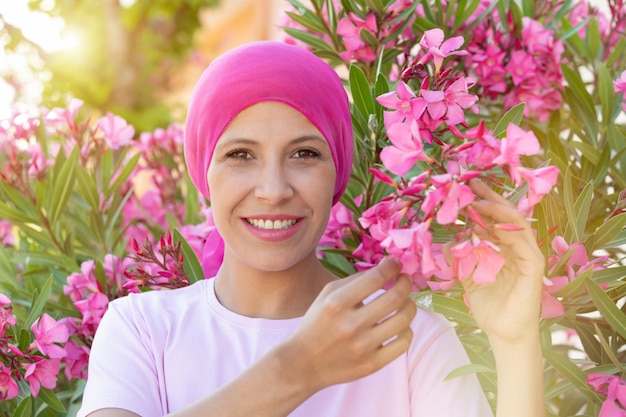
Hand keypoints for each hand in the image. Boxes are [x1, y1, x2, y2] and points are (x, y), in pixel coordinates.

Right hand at [283, 257, 416, 391]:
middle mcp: (350, 325)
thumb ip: (356, 279)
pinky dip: (406, 330)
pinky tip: (399, 325)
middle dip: (405, 283)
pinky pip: (403, 344)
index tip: (396, 264)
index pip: (376, 278)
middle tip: (405, 280)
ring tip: (404, 302)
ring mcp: (362, 347)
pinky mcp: (372, 365)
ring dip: (409, 305)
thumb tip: (387, 266)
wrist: (303, 363)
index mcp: (337, 303)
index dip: (392, 267)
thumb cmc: (317, 323)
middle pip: (395, 298)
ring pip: (404, 320)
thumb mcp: (327, 294)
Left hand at [456, 180, 544, 343]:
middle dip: (490, 197)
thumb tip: (448, 240)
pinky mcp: (535, 267)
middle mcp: (520, 248)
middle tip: (471, 183)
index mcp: (506, 248)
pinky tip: (491, 224)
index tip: (464, 188)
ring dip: (496, 210)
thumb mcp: (468, 276)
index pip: (496, 218)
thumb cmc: (489, 306)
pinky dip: (507, 231)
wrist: (503, 334)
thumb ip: (460, 257)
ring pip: (517, 223)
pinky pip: (523, 242)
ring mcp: (530, 256)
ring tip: (475, 202)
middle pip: (508, 214)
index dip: (482, 202)